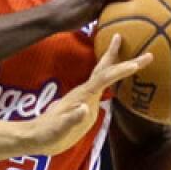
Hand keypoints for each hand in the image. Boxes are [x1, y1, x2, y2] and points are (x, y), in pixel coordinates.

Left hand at [29, 34, 152, 155]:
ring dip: (112, 60)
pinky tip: (113, 74)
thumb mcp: (59, 130)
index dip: (120, 71)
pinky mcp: (83, 101)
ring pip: (101, 73)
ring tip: (120, 44)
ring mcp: (83, 95)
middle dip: (115, 54)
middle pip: (102, 69)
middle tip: (122, 34)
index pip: (104, 79)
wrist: (34, 136)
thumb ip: (72, 119)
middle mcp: (83, 92)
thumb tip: (84, 108)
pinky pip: (100, 83)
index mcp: (81, 97)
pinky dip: (109, 73)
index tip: (136, 63)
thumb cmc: (47, 134)